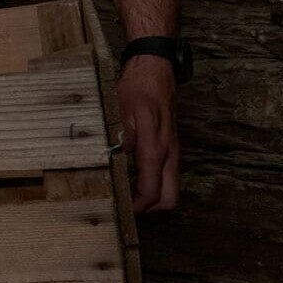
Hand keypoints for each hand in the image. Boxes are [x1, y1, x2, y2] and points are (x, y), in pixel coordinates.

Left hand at [117, 55, 179, 211]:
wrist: (154, 71)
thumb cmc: (137, 90)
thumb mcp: (120, 113)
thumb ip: (118, 140)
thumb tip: (110, 163)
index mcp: (156, 149)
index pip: (151, 191)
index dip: (137, 207)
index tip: (120, 211)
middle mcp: (168, 153)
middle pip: (168, 198)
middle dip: (149, 209)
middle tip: (124, 209)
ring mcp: (171, 150)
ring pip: (169, 187)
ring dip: (151, 197)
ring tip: (125, 197)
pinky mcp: (169, 146)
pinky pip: (166, 174)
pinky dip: (154, 184)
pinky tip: (132, 180)